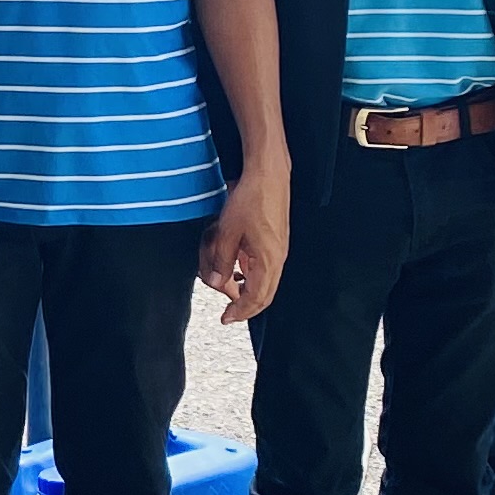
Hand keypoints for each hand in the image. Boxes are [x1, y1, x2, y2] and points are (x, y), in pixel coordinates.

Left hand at [200, 167, 290, 324]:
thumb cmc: (251, 199)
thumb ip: (222, 261)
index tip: (226, 318)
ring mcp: (279, 250)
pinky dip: (251, 274)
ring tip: (231, 291)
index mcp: (268, 260)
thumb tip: (215, 282)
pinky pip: (264, 267)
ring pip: (265, 281)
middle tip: (230, 313)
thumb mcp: (227, 232)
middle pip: (264, 295)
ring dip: (248, 290)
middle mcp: (278, 258)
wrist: (268, 175)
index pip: (255, 298)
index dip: (240, 311)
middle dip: (246, 307)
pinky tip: (239, 269)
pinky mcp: (277, 240)